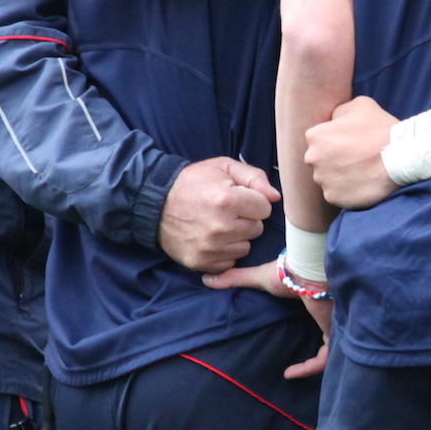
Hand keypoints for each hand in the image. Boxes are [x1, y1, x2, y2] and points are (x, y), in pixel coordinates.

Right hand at [158, 157, 279, 272]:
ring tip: (218, 224)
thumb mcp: (224, 167)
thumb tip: (276, 196)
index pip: (265, 209)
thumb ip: (255, 177)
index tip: (240, 198)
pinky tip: (211, 239)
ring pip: (245, 247)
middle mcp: (220, 227)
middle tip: (227, 211)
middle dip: (246, 219)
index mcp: (227, 200)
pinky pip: (229, 262)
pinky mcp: (199, 262)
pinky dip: (224, 253)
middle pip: (256, 229)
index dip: (254, 202)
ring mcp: (209, 247)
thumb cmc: (194, 182)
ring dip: (237, 237)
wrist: (154, 202)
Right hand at [203, 260, 332, 376]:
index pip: (318, 316)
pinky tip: (291, 373)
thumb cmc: (286, 272)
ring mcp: (331, 323)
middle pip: (326, 335)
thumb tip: (208, 279)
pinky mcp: (331, 333)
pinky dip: (310, 368)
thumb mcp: (259, 277)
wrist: (305, 271)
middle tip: (299, 363)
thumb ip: (236, 279)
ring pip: (328, 350)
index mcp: (314, 298)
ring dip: (311, 365)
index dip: (310, 328)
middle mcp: (326, 312)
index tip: (295, 333)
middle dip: (318, 351)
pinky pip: (324, 358)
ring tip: (291, 373)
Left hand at [307, 96, 400, 209]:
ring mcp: (322, 180)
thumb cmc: (381, 128)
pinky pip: (336, 194)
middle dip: (334, 159)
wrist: (401, 157)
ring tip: (362, 172)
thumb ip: (339, 112)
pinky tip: (363, 183)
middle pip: (320, 160)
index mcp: (315, 136)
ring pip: (328, 178)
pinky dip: (347, 191)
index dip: (337, 140)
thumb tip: (334, 120)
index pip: (319, 139)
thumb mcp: (360, 105)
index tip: (353, 142)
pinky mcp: (333, 197)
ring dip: (340, 176)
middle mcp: (312, 158)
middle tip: (357, 158)